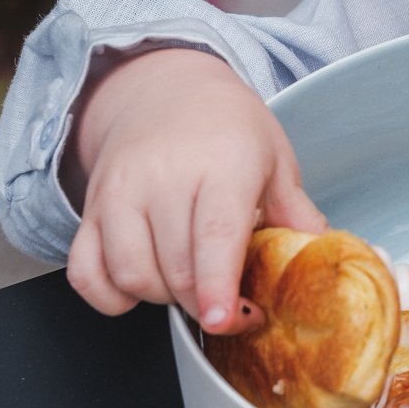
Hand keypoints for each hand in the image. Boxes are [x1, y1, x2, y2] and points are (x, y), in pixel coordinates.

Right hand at [64, 48, 325, 333]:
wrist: (164, 89)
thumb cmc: (227, 128)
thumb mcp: (274, 158)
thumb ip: (296, 212)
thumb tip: (322, 254)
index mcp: (221, 165)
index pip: (214, 235)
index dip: (218, 285)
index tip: (224, 319)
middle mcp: (163, 177)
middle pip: (176, 268)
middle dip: (206, 303)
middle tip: (232, 300)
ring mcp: (118, 194)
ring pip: (131, 275)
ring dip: (162, 297)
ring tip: (190, 281)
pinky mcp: (89, 210)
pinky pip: (85, 273)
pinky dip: (110, 297)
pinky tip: (139, 289)